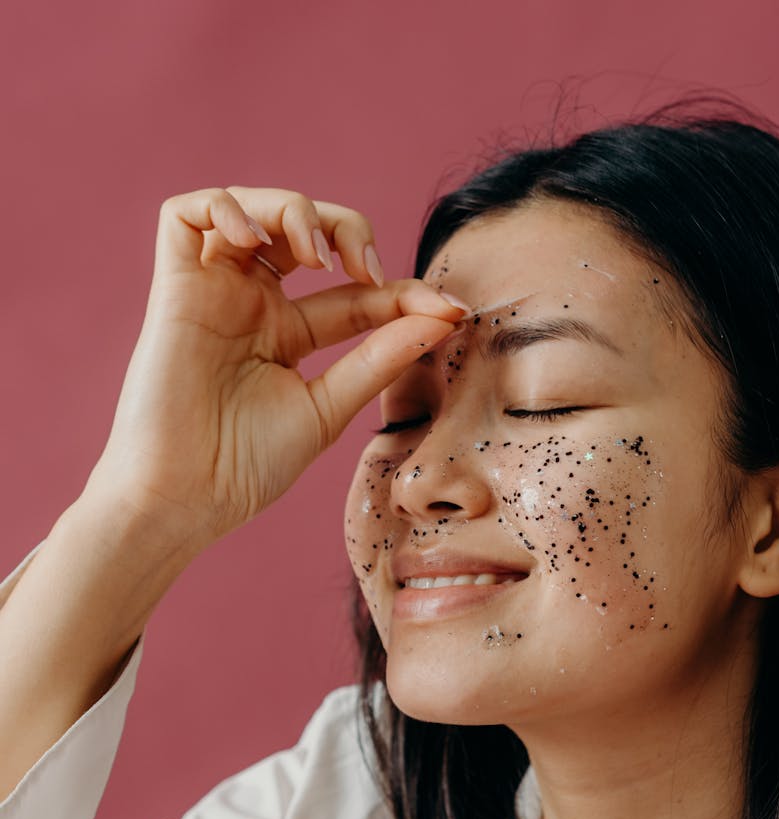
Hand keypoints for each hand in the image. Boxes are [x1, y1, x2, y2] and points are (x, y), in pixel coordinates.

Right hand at [86, 186, 467, 553]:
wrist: (184, 498)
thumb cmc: (247, 467)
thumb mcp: (327, 409)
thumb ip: (379, 360)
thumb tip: (443, 319)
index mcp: (289, 336)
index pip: (355, 294)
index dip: (404, 291)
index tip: (450, 309)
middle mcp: (252, 306)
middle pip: (303, 230)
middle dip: (345, 229)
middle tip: (367, 268)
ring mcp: (213, 293)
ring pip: (251, 208)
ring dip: (292, 210)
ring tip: (315, 253)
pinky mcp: (173, 288)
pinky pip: (184, 214)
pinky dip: (224, 206)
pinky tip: (254, 238)